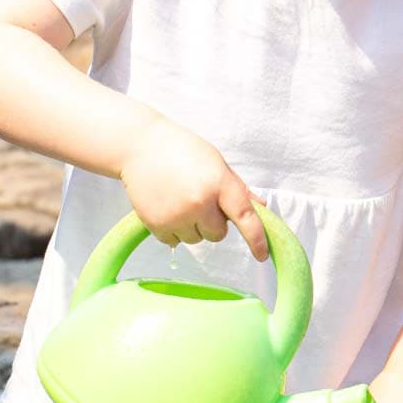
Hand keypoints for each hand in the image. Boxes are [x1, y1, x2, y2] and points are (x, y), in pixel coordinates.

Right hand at [120, 117, 266, 259]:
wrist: (139, 147)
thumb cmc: (182, 151)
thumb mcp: (216, 162)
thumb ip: (237, 188)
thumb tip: (260, 208)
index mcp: (219, 183)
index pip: (245, 217)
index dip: (257, 239)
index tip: (262, 255)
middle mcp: (199, 202)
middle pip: (218, 235)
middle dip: (212, 222)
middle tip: (198, 200)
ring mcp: (177, 215)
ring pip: (196, 240)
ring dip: (192, 227)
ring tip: (179, 200)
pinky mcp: (156, 224)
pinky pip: (174, 242)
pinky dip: (173, 230)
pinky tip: (166, 206)